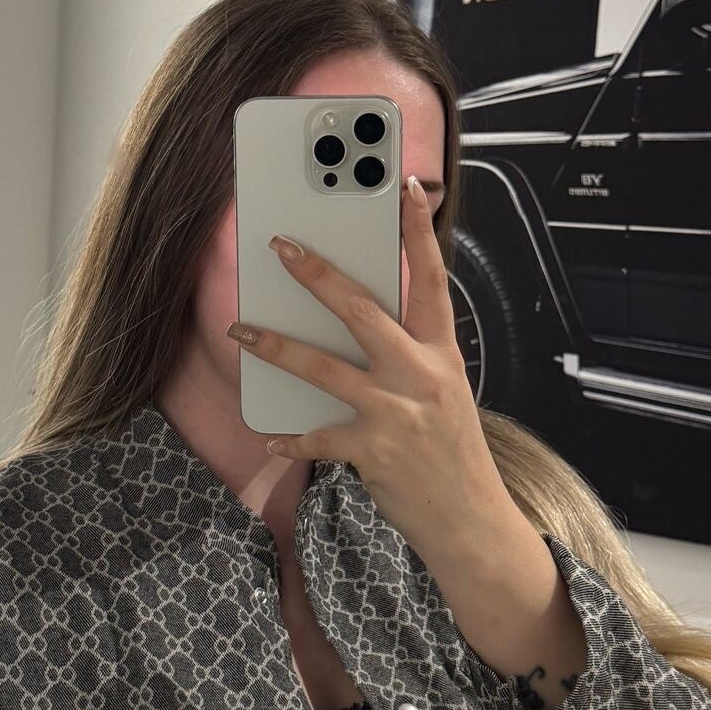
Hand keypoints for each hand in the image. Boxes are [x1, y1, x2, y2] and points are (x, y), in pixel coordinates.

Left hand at [225, 173, 511, 563]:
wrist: (471, 522)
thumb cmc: (451, 453)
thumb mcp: (444, 393)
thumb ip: (409, 357)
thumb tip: (354, 322)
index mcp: (443, 354)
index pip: (432, 280)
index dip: (418, 232)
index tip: (404, 187)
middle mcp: (421, 376)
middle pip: (363, 311)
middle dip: (318, 274)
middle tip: (282, 246)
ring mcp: (396, 413)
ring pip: (324, 368)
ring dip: (275, 345)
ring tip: (239, 329)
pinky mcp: (373, 451)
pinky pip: (318, 438)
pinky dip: (291, 440)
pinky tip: (271, 438)